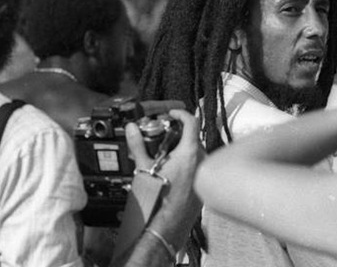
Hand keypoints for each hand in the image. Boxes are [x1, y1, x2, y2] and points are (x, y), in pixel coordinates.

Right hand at [124, 109, 203, 247]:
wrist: (166, 224)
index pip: (191, 121)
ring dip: (182, 150)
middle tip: (164, 136)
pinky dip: (187, 164)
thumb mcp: (144, 168)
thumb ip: (138, 145)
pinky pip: (198, 167)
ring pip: (196, 153)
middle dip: (178, 134)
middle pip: (193, 137)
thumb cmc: (158, 199)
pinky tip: (173, 171)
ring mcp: (204, 173)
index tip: (172, 113)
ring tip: (165, 156)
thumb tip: (132, 129)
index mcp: (190, 153)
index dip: (181, 113)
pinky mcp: (203, 184)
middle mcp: (201, 161)